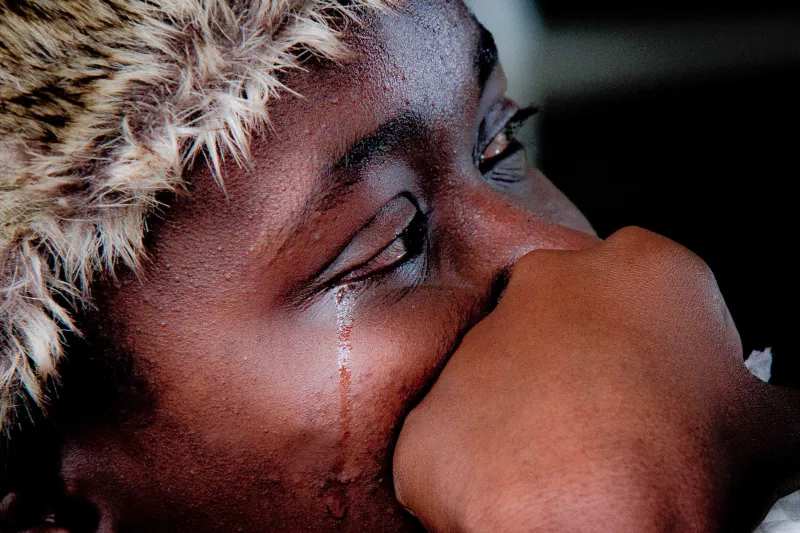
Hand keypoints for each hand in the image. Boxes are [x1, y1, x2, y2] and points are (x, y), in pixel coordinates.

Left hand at [393, 227, 799, 532]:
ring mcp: (476, 344)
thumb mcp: (768, 424)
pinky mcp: (429, 413)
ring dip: (526, 415)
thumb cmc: (690, 470)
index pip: (643, 294)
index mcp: (639, 266)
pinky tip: (519, 492)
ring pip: (502, 378)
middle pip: (562, 325)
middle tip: (608, 430)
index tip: (659, 389)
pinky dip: (479, 466)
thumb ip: (771, 395)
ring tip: (564, 468)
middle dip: (580, 368)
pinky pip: (453, 438)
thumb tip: (781, 407)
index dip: (655, 346)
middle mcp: (545, 285)